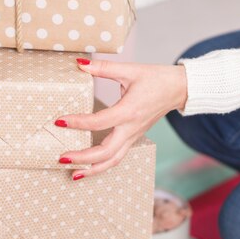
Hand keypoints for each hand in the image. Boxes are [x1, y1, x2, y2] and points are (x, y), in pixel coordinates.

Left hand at [56, 58, 187, 179]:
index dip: (77, 122)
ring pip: (113, 160)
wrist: (180, 89)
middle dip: (82, 158)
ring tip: (74, 174)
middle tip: (61, 157)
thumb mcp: (130, 70)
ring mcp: (133, 136)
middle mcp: (131, 128)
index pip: (98, 122)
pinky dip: (103, 165)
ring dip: (93, 169)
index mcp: (129, 111)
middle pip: (105, 152)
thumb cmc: (156, 78)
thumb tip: (80, 64)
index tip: (59, 120)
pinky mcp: (134, 137)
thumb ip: (103, 68)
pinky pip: (118, 157)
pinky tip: (89, 167)